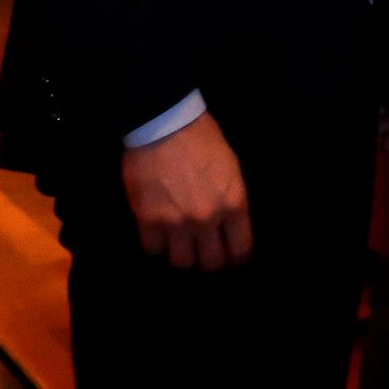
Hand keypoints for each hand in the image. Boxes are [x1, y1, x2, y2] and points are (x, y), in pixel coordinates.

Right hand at [121, 112, 251, 271]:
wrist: (165, 125)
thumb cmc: (203, 139)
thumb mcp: (231, 168)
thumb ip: (231, 200)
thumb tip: (229, 225)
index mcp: (234, 203)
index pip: (240, 250)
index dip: (236, 259)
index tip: (231, 259)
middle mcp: (208, 219)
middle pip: (211, 263)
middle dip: (209, 261)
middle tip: (204, 252)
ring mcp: (176, 223)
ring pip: (181, 262)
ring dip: (181, 253)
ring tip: (180, 242)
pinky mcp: (148, 221)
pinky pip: (153, 249)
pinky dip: (156, 244)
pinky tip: (159, 231)